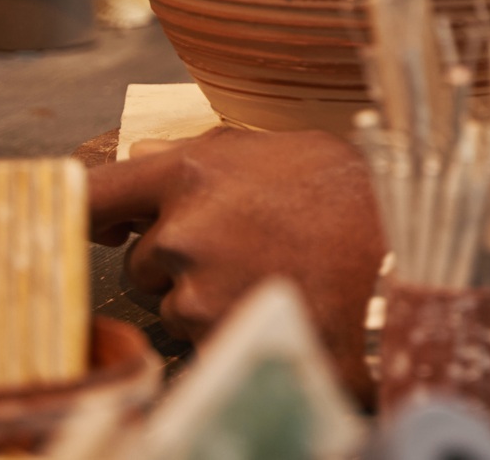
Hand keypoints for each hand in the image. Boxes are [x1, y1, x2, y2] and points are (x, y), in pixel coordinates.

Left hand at [88, 128, 384, 401]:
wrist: (405, 259)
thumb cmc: (354, 196)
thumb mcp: (284, 149)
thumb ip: (208, 154)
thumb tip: (146, 156)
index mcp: (190, 172)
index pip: (96, 192)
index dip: (83, 210)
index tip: (85, 222)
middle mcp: (180, 232)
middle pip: (142, 259)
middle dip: (177, 259)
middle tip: (243, 248)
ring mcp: (196, 292)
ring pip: (173, 303)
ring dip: (206, 297)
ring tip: (271, 277)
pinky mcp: (216, 340)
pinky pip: (203, 339)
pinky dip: (231, 330)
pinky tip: (276, 306)